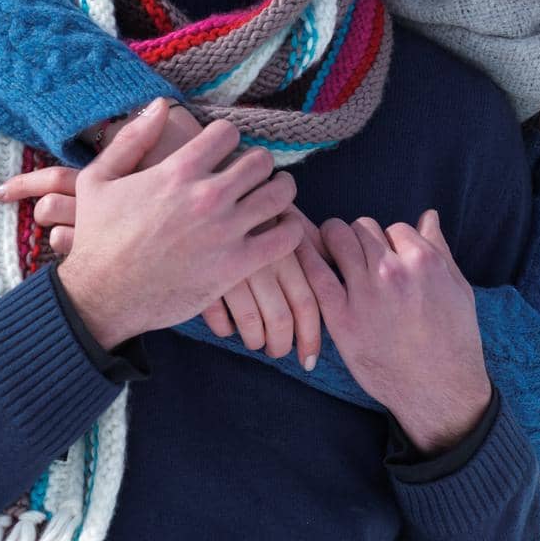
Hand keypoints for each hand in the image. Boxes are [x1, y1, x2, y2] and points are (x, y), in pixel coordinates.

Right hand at [1, 112, 323, 364]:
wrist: (100, 298)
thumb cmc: (97, 238)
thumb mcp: (97, 179)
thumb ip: (132, 138)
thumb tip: (160, 105)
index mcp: (178, 171)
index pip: (228, 133)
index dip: (227, 139)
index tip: (223, 152)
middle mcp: (206, 196)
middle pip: (261, 160)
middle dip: (258, 163)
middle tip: (251, 175)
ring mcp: (225, 231)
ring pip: (281, 192)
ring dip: (280, 189)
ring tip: (271, 193)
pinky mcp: (236, 265)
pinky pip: (287, 237)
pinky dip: (291, 228)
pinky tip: (280, 227)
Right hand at [201, 206, 326, 369]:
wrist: (211, 182)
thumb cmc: (256, 204)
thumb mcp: (285, 217)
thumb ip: (309, 243)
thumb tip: (336, 270)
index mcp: (289, 250)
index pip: (309, 303)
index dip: (312, 336)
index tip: (309, 358)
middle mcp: (265, 261)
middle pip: (282, 319)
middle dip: (283, 345)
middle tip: (280, 352)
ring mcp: (233, 269)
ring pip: (252, 325)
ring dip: (256, 340)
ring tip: (256, 342)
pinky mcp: (204, 276)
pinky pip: (218, 316)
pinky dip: (225, 328)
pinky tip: (227, 327)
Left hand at [300, 209, 490, 455]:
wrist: (439, 389)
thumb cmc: (454, 339)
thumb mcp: (458, 288)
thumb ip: (440, 248)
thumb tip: (428, 215)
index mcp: (424, 260)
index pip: (395, 227)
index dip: (390, 241)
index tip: (386, 257)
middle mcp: (393, 271)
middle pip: (363, 227)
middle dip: (360, 238)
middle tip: (357, 255)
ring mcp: (366, 293)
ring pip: (338, 238)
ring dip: (333, 240)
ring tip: (332, 252)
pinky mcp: (342, 318)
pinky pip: (316, 274)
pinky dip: (305, 256)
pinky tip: (298, 249)